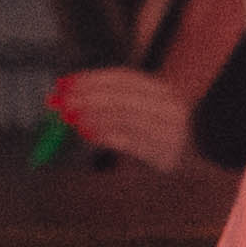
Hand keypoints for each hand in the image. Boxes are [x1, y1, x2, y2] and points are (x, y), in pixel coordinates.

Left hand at [50, 66, 201, 168]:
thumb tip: (60, 94)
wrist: (185, 168)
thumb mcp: (132, 112)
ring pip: (125, 118)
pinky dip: (106, 136)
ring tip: (69, 118)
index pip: (123, 78)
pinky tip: (88, 134)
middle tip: (61, 103)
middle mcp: (171, 107)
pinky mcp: (165, 154)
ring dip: (93, 117)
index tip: (64, 83)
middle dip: (87, 98)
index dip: (91, 79)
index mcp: (163, 91)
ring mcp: (172, 131)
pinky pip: (130, 142)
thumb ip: (102, 102)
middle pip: (123, 97)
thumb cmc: (148, 137)